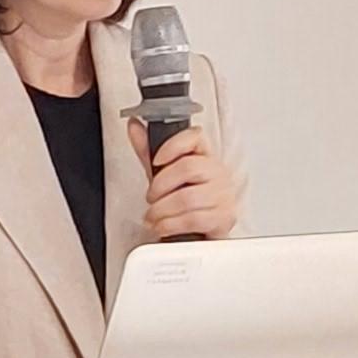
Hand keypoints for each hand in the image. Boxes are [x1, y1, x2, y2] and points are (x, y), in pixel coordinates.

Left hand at [135, 119, 240, 244]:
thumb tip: (134, 125)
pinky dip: (170, 225)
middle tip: (151, 197)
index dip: (173, 146)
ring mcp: (223, 196)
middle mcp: (218, 172)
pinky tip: (163, 226)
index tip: (156, 161)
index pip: (195, 137)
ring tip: (153, 216)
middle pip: (188, 168)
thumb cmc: (183, 199)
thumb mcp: (164, 174)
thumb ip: (148, 150)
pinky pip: (192, 220)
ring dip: (161, 210)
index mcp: (205, 156)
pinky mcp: (222, 219)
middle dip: (160, 186)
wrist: (198, 232)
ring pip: (187, 198)